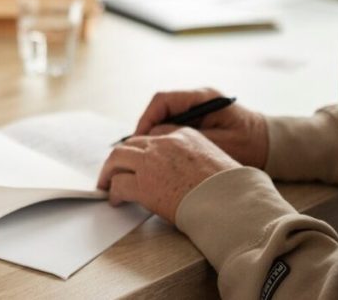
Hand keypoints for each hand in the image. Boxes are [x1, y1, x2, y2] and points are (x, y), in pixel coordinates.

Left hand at [97, 127, 239, 221]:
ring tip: (106, 183)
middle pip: (131, 143)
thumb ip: (193, 158)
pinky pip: (119, 184)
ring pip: (117, 158)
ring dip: (109, 171)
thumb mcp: (215, 159)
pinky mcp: (144, 184)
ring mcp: (152, 162)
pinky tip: (115, 200)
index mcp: (185, 134)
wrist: (231, 202)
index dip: (142, 148)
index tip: (137, 159)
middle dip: (120, 156)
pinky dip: (113, 191)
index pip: (154, 134)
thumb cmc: (230, 188)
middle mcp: (165, 143)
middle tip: (113, 169)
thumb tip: (181, 172)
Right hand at [133, 88, 267, 168]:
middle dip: (146, 128)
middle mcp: (198, 97)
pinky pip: (173, 123)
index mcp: (204, 97)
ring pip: (164, 115)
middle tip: (136, 151)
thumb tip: (156, 137)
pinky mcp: (198, 117)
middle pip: (160, 107)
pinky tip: (162, 154)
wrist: (272, 144)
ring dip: (154, 134)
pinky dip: (164, 137)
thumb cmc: (251, 145)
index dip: (146, 119)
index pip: (163, 100)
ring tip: (147, 155)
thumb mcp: (220, 144)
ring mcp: (197, 106)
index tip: (138, 140)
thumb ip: (188, 138)